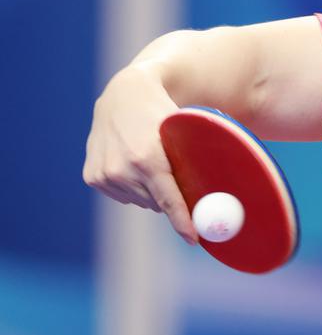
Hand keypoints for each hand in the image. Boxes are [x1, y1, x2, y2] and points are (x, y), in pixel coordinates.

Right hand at [83, 63, 197, 243]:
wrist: (124, 95)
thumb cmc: (162, 112)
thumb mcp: (181, 132)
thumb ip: (191, 160)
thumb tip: (214, 194)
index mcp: (147, 159)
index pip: (169, 201)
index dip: (183, 222)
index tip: (194, 239)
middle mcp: (122, 169)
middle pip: (157, 204)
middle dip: (170, 198)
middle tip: (177, 180)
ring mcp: (104, 175)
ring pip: (141, 201)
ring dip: (151, 191)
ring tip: (151, 163)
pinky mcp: (93, 177)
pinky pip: (123, 195)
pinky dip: (133, 186)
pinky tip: (133, 164)